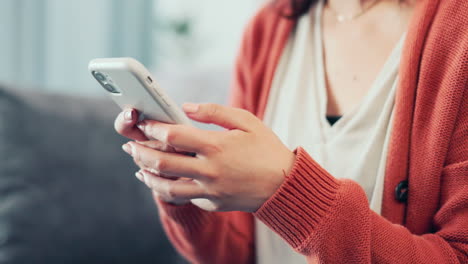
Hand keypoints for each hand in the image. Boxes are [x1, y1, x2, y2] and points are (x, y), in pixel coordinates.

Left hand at [121, 103, 295, 211]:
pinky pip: (184, 197)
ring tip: (138, 166)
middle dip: (140, 151)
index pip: (173, 135)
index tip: (144, 123)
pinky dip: (168, 188)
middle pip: (162, 162)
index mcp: (216, 146)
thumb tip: (186, 107)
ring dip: (147, 175)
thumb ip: (215, 111)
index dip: (153, 127)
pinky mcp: (212, 203)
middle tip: (130, 145)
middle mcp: (209, 170)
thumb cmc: (267, 149)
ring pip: (166, 187)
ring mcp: (210, 191)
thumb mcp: (247, 121)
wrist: (285, 185)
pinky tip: (162, 181)